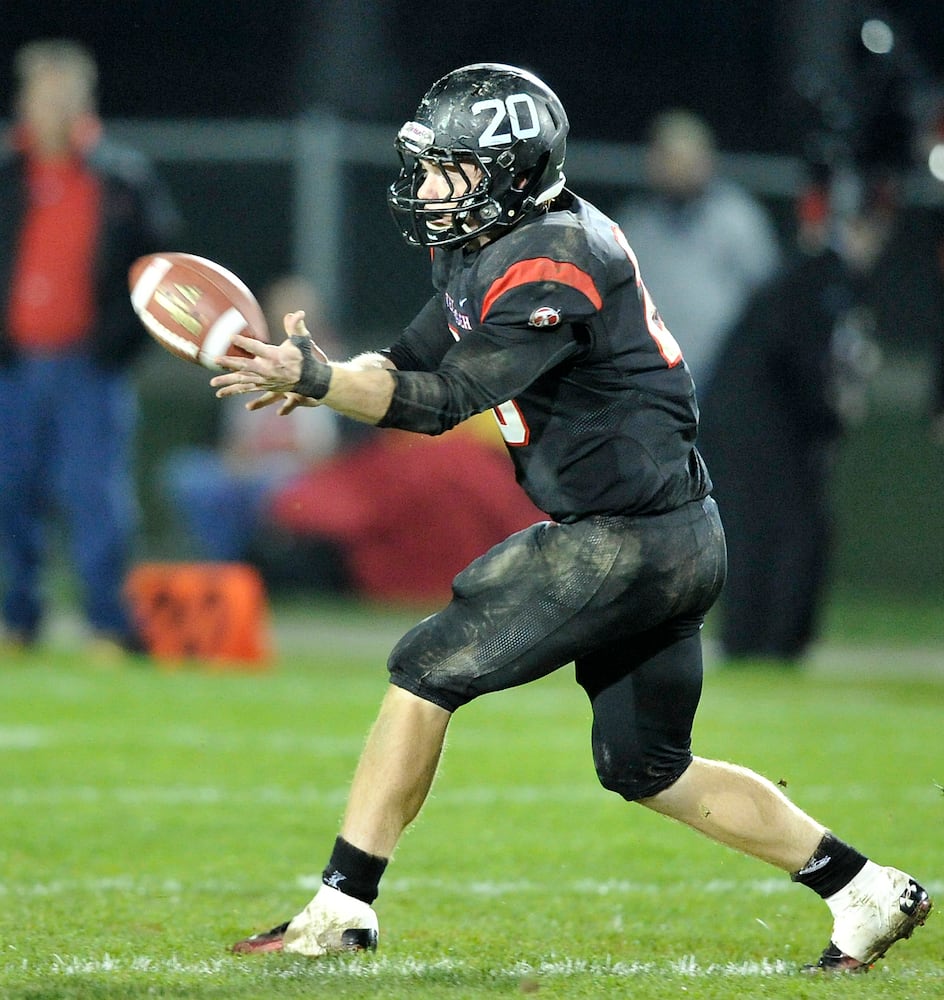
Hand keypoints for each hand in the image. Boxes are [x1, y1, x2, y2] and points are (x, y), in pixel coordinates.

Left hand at [210, 311, 329, 409]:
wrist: (310, 380)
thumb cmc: (304, 358)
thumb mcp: (302, 341)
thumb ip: (296, 327)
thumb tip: (299, 313)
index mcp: (275, 357)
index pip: (257, 348)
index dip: (244, 342)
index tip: (231, 337)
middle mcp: (268, 370)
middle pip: (245, 366)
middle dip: (230, 363)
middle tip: (216, 360)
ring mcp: (264, 380)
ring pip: (243, 380)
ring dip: (227, 381)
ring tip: (213, 383)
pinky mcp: (262, 386)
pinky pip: (246, 388)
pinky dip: (233, 390)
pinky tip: (221, 392)